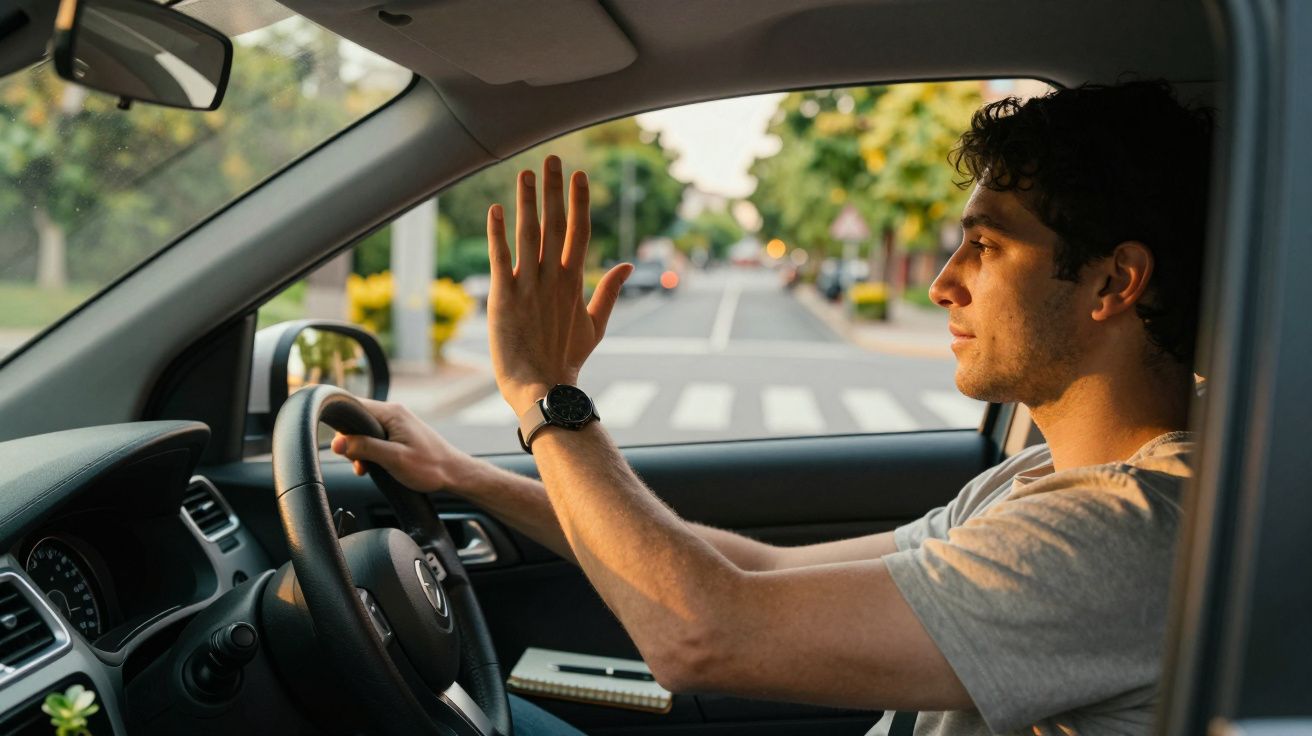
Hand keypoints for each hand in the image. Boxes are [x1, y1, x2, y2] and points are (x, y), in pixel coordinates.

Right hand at [329, 398, 471, 492]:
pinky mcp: (399, 434)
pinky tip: (373, 466)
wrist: (454, 473)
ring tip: (366, 467)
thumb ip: (365, 448)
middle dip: (351, 441)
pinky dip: (369, 452)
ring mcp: (397, 423)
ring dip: (360, 450)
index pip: (354, 406)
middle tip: (358, 462)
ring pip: (364, 431)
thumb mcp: (393, 459)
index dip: (341, 424)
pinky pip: (375, 438)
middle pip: (357, 420)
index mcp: (392, 413)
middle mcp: (393, 413)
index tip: (338, 444)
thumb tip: (337, 442)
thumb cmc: (430, 466)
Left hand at [486, 155, 633, 414]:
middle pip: (555, 224)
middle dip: (555, 190)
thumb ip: (609, 292)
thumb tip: (625, 265)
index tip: (580, 175)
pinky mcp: (504, 297)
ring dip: (527, 201)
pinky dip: (498, 233)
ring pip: (529, 234)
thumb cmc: (566, 360)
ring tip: (526, 173)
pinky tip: (495, 209)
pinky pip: (500, 258)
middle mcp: (553, 278)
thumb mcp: (595, 326)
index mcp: (575, 282)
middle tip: (554, 159)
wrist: (542, 389)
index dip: (579, 201)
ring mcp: (529, 286)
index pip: (579, 231)